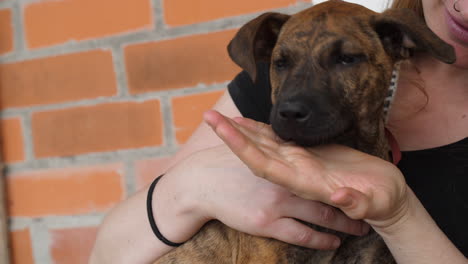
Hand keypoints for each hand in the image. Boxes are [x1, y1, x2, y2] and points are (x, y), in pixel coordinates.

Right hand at [156, 143, 368, 249]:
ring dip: (342, 224)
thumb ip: (272, 142)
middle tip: (372, 209)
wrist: (202, 182)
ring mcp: (277, 203)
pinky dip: (319, 239)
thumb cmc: (226, 164)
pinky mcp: (267, 223)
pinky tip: (332, 242)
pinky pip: (301, 235)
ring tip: (361, 229)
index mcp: (285, 162)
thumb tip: (289, 140)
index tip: (363, 183)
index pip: (322, 171)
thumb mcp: (252, 145)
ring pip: (320, 216)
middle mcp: (285, 182)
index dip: (343, 179)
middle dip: (350, 206)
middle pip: (327, 195)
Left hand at [203, 110, 409, 231]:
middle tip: (208, 116)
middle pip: (256, 153)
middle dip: (232, 134)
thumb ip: (357, 203)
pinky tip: (253, 124)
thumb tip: (341, 198)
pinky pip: (281, 142)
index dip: (242, 146)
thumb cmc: (383, 203)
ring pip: (265, 146)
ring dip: (243, 131)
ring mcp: (301, 164)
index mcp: (305, 183)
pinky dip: (264, 132)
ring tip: (222, 116)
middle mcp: (296, 173)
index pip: (264, 164)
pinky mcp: (310, 156)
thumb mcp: (375, 204)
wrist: (386, 202)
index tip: (222, 129)